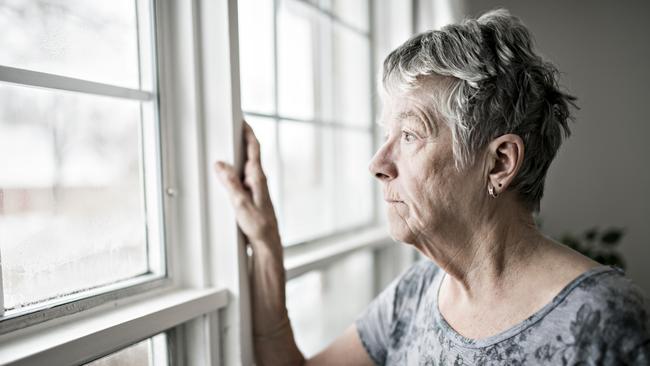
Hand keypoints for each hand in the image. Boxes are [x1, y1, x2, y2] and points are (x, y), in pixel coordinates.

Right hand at [214, 121, 280, 246]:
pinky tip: (227, 173)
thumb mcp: (241, 205)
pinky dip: (234, 170)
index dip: (248, 132)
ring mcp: (256, 188)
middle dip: (241, 139)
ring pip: (245, 165)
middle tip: (231, 126)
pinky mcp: (252, 195)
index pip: (254, 148)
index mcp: (258, 178)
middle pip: (250, 153)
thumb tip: (220, 164)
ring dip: (237, 154)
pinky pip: (242, 177)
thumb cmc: (259, 226)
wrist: (267, 243)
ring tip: (226, 145)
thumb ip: (231, 184)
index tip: (242, 119)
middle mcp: (258, 180)